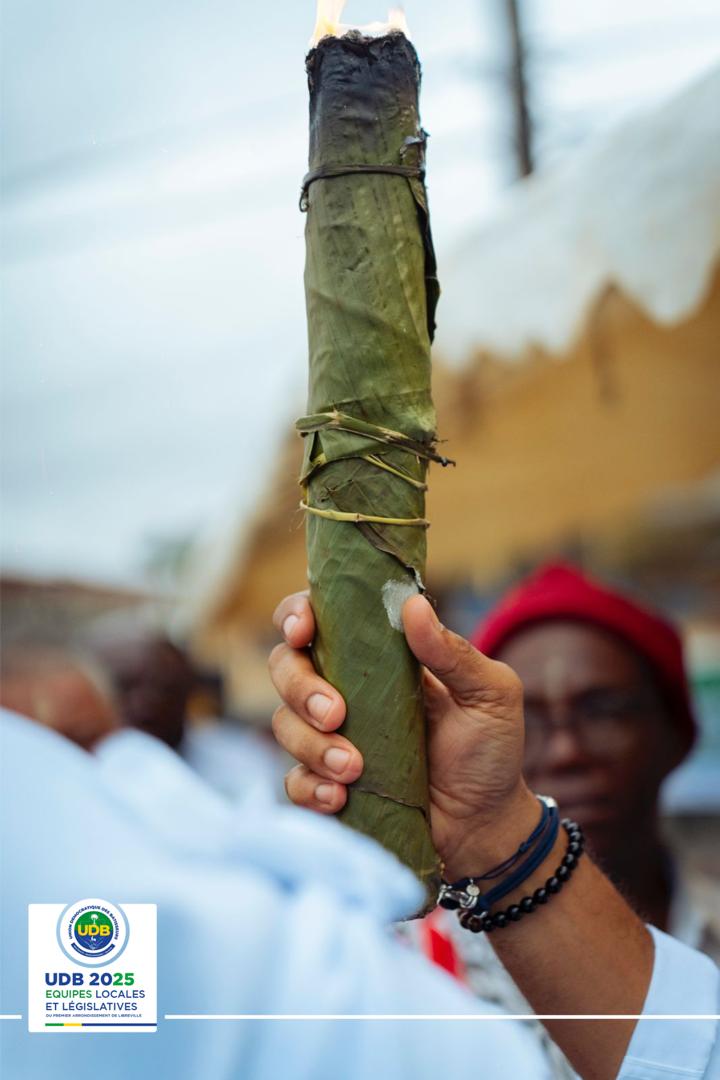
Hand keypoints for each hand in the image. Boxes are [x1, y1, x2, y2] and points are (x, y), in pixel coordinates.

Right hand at [269, 591, 537, 878]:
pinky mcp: (327, 783)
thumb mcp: (490, 694)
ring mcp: (331, 738)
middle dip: (300, 687)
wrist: (487, 824)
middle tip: (336, 715)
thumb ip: (454, 653)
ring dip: (312, 745)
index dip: (296, 615)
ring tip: (355, 769)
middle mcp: (345, 689)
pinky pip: (293, 781)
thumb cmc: (490, 749)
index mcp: (379, 656)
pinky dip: (310, 788)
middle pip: (285, 666)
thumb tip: (414, 605)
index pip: (319, 618)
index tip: (302, 631)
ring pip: (285, 724)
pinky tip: (341, 797)